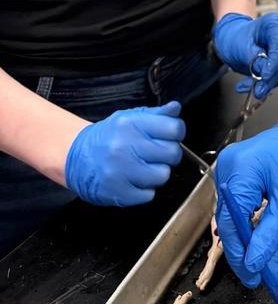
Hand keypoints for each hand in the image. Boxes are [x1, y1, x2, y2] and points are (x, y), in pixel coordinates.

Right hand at [65, 102, 185, 206]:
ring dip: (157, 173)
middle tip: (157, 154)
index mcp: (130, 124)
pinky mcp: (117, 192)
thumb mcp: (129, 118)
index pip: (173, 128)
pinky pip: (148, 195)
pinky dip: (145, 189)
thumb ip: (156, 114)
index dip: (177, 132)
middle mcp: (124, 146)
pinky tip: (134, 180)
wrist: (75, 157)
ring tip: (144, 167)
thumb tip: (176, 108)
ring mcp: (120, 171)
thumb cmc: (108, 137)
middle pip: (172, 153)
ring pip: (163, 175)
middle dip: (169, 154)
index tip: (171, 136)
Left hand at [213, 12, 277, 97]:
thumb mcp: (241, 47)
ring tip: (254, 90)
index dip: (273, 65)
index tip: (264, 78)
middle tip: (258, 91)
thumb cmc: (236, 37)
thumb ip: (254, 60)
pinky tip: (257, 86)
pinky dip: (270, 82)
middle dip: (271, 78)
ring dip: (270, 82)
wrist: (234, 38)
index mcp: (275, 22)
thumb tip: (265, 75)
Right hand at [214, 97, 277, 287]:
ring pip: (238, 219)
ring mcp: (232, 172)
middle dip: (251, 253)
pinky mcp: (240, 174)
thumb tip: (254, 262)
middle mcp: (228, 171)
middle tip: (267, 278)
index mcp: (238, 173)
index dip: (241, 256)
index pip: (231, 226)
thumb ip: (269, 232)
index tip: (254, 278)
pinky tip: (269, 245)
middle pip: (232, 224)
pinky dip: (256, 226)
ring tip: (276, 268)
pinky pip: (243, 207)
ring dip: (256, 243)